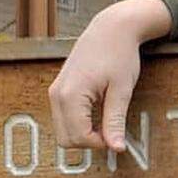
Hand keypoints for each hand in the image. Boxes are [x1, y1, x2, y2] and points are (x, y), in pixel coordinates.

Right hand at [47, 0, 171, 151]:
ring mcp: (55, 92)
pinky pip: (64, 118)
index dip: (100, 143)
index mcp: (70, 95)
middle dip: (90, 142)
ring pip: (63, 131)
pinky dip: (79, 123)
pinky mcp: (58, 90)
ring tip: (107, 121)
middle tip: (113, 131)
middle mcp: (56, 95)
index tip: (118, 136)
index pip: (79, 137)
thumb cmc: (119, 55)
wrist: (111, 29)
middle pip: (66, 139)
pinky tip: (98, 113)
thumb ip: (115, 121)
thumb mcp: (122, 90)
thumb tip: (116, 147)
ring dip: (84, 133)